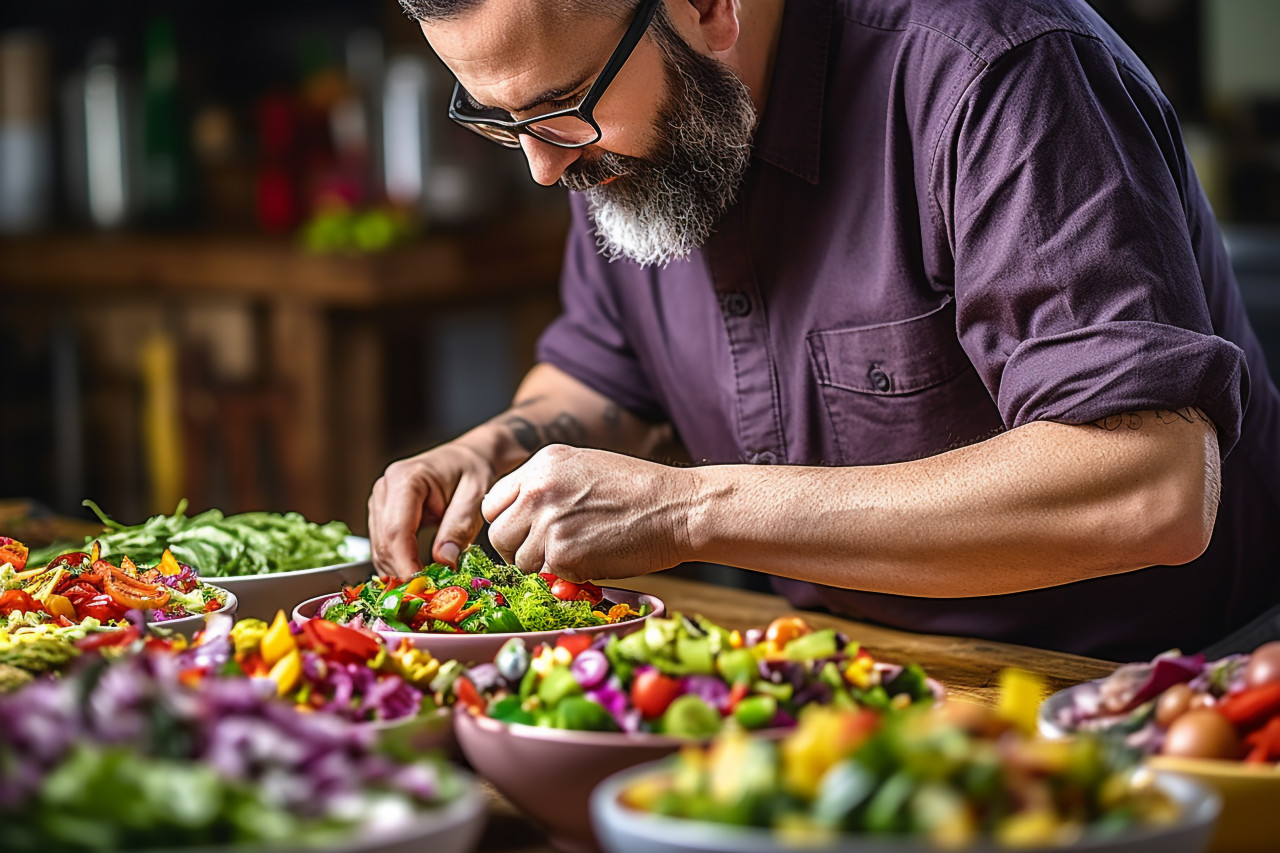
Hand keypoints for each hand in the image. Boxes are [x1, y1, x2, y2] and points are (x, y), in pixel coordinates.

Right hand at [368, 442, 496, 579]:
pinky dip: (399, 565)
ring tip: (426, 589)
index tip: (422, 588)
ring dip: (400, 572)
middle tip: (428, 596)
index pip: (397, 530)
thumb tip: (444, 562)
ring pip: (380, 549)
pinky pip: (385, 547)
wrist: (467, 457)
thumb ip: (459, 527)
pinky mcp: (382, 515)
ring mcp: (380, 502)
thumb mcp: (476, 495)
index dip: (405, 563)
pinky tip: (418, 577)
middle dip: (403, 572)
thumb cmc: (473, 471)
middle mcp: (385, 489)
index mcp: (405, 479)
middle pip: (384, 543)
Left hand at [481, 444, 694, 582]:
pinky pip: (547, 577)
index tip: (525, 534)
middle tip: (548, 554)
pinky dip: (567, 578)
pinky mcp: (563, 554)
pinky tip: (594, 561)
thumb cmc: (642, 492)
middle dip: (519, 550)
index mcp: (542, 464)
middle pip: (499, 535)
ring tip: (581, 553)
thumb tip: (521, 518)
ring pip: (520, 561)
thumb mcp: (585, 469)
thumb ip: (548, 487)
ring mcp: (548, 522)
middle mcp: (538, 490)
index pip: (494, 503)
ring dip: (545, 567)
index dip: (509, 523)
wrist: (681, 508)